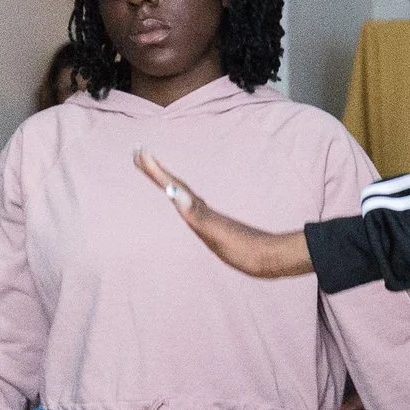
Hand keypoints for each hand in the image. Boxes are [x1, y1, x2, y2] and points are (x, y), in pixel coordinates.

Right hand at [135, 153, 314, 278]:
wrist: (271, 258)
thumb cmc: (243, 248)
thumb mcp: (216, 233)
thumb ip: (196, 213)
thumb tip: (175, 193)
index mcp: (199, 209)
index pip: (173, 184)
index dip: (155, 170)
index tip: (139, 152)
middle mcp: (203, 210)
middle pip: (176, 185)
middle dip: (156, 171)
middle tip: (139, 154)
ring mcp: (210, 218)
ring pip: (184, 195)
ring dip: (168, 183)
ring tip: (156, 174)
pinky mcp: (217, 228)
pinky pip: (193, 208)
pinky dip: (183, 201)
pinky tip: (183, 202)